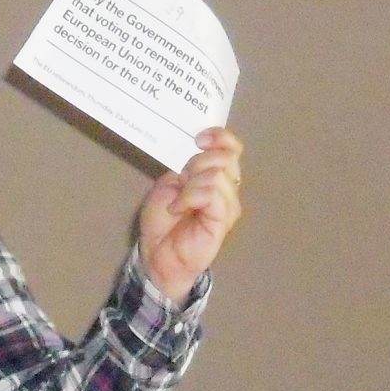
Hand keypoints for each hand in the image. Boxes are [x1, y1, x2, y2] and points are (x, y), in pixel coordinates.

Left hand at [138, 129, 244, 303]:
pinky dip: (190, 197)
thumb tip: (199, 157)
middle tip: (182, 183)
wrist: (158, 253)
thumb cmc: (163, 221)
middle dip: (198, 163)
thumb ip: (187, 169)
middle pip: (226, 157)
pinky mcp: (224, 219)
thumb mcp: (169, 185)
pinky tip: (178, 209)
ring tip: (178, 203)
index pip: (231, 148)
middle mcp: (226, 187)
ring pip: (217, 175)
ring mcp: (228, 204)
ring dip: (191, 185)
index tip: (198, 139)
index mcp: (214, 175)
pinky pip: (212, 194)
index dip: (220, 137)